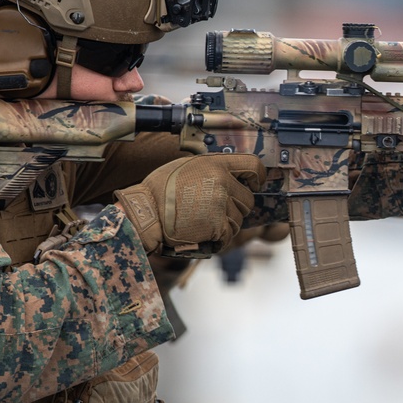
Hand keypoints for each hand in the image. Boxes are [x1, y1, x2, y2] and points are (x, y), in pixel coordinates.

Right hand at [115, 154, 265, 254]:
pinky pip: (229, 235)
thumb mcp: (186, 167)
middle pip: (248, 199)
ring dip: (226, 224)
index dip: (257, 176)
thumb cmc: (159, 191)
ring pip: (239, 219)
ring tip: (202, 221)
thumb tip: (230, 174)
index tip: (254, 183)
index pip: (253, 165)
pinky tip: (201, 232)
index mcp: (215, 164)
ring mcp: (221, 204)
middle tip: (213, 210)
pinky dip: (218, 237)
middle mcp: (222, 182)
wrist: (145, 215)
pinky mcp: (218, 226)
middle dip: (236, 207)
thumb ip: (211, 169)